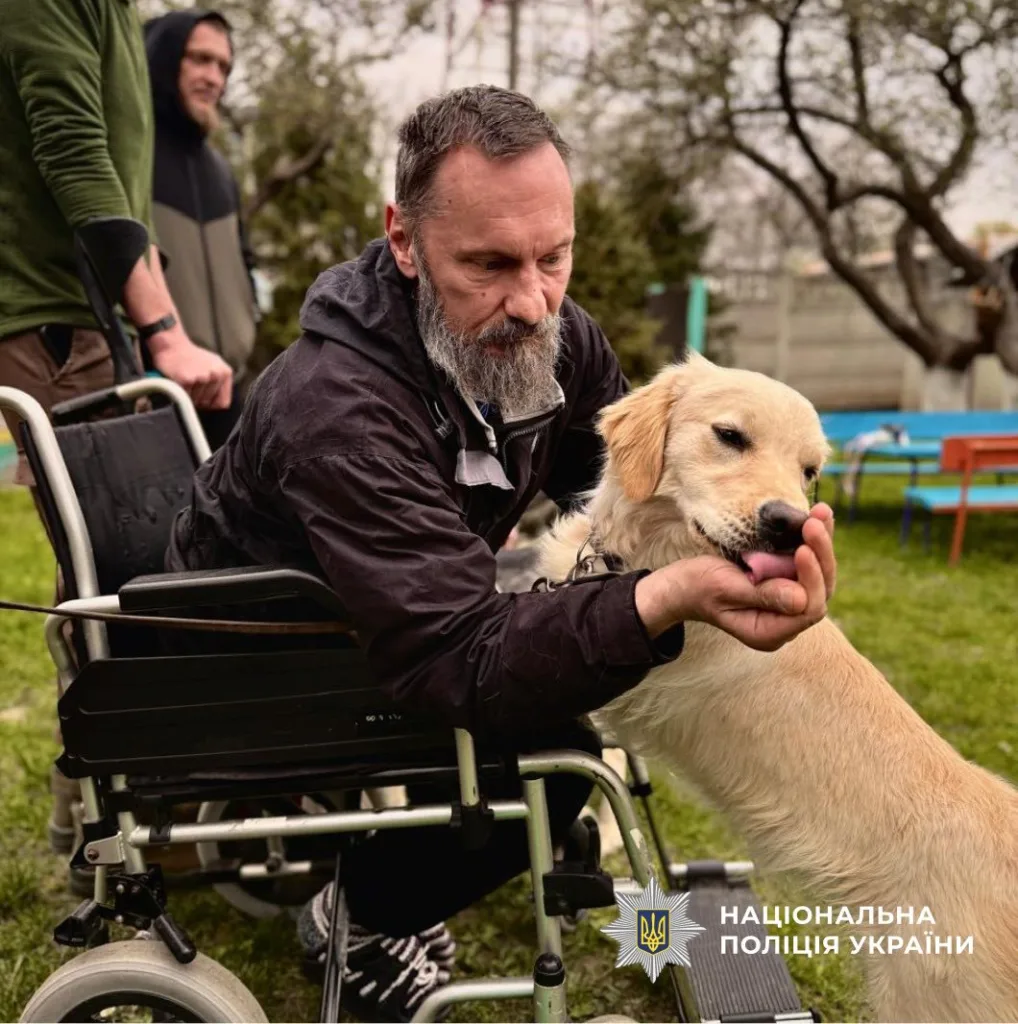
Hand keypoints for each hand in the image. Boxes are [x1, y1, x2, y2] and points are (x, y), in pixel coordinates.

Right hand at [147, 326, 232, 409]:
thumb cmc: (190, 357)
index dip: (211, 404)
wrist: (170, 344)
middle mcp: (216, 374)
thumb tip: (219, 405)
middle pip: (208, 403)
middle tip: (190, 383)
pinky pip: (184, 397)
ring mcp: (202, 377)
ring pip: (196, 401)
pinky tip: (178, 380)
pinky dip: (179, 392)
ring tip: (185, 379)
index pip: (223, 403)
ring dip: (188, 395)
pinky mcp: (187, 380)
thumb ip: (219, 384)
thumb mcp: (213, 366)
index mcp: (225, 372)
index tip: (203, 396)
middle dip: (198, 398)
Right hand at [638, 503, 836, 652]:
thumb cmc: (697, 587)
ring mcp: (785, 601)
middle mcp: (783, 621)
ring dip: (821, 543)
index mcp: (768, 632)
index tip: (802, 549)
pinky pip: (807, 563)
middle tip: (813, 523)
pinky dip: (813, 539)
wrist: (683, 582)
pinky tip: (818, 515)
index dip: (810, 580)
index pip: (806, 609)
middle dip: (820, 556)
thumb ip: (762, 595)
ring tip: (821, 512)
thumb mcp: (725, 589)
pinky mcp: (784, 582)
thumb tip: (801, 598)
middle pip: (818, 591)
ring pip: (817, 574)